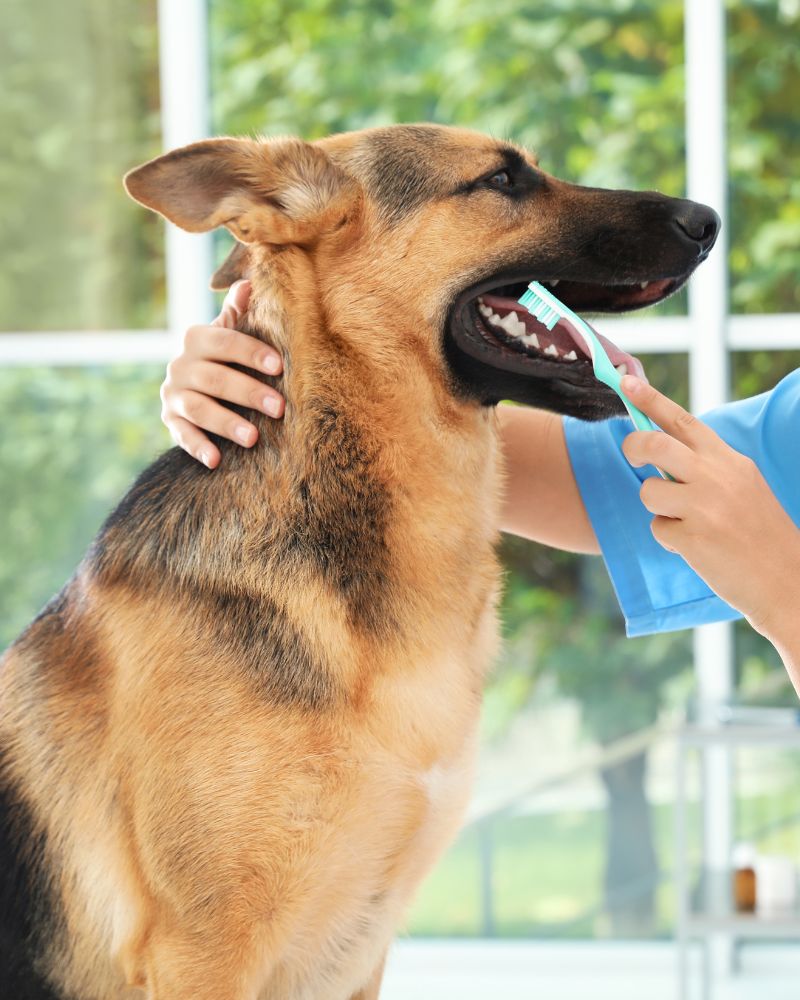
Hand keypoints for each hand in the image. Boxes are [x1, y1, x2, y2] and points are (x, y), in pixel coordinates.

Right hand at [160, 281, 284, 468]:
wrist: (193, 384)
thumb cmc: (225, 356)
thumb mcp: (230, 332)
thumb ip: (239, 311)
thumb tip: (250, 282)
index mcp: (197, 338)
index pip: (225, 341)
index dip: (251, 352)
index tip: (280, 366)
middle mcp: (180, 365)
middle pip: (215, 378)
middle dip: (248, 392)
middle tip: (280, 408)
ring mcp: (173, 394)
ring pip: (199, 408)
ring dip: (226, 423)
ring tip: (253, 438)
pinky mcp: (170, 421)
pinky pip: (181, 435)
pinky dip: (198, 447)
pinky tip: (216, 460)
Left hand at [620, 375, 799, 644]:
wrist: (786, 580)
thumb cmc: (758, 534)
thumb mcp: (743, 486)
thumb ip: (707, 467)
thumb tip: (660, 451)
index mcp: (729, 460)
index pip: (682, 420)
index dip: (650, 399)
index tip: (625, 381)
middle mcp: (717, 476)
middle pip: (654, 444)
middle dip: (633, 447)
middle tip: (633, 457)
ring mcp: (705, 506)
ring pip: (649, 491)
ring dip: (658, 509)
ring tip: (687, 523)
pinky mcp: (694, 538)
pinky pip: (658, 529)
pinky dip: (670, 539)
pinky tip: (698, 547)